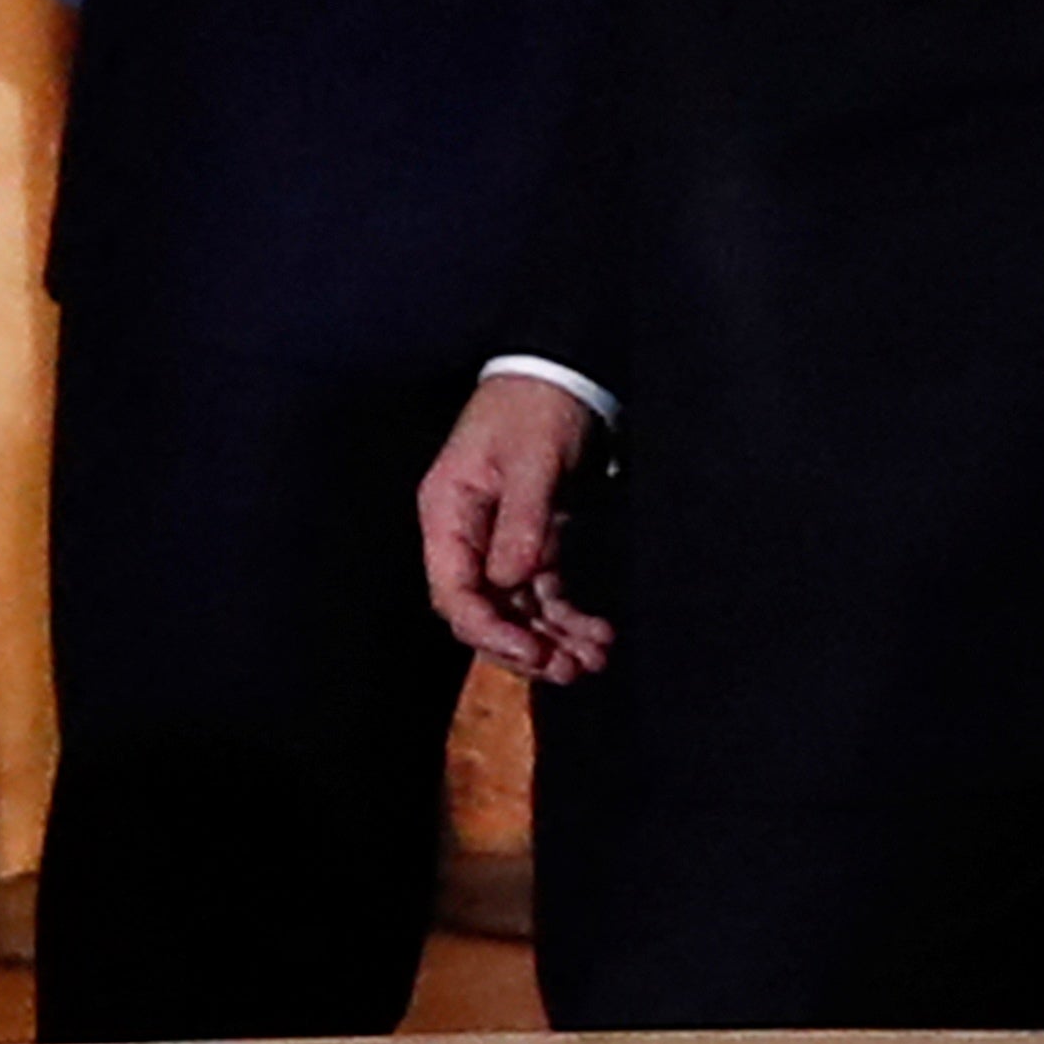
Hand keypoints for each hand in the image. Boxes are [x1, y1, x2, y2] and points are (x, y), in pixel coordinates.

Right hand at [416, 373, 611, 681]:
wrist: (560, 372)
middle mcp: (466, 536)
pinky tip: (596, 635)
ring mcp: (498, 542)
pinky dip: (566, 616)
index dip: (488, 630)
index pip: (454, 593)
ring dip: (551, 639)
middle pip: (484, 612)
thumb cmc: (536, 407)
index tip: (530, 652)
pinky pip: (543, 592)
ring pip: (517, 609)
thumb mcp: (532, 460)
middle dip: (524, 646)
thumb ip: (522, 521)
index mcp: (448, 515)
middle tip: (570, 670)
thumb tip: (512, 580)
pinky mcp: (532, 541)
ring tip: (593, 660)